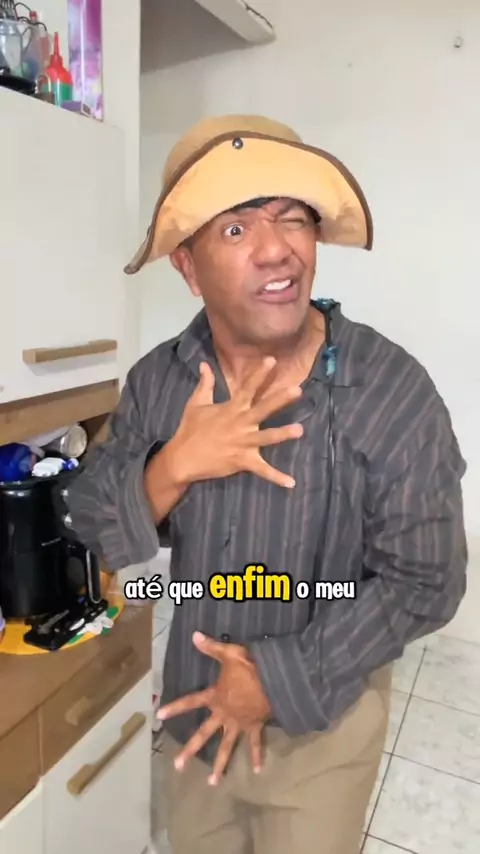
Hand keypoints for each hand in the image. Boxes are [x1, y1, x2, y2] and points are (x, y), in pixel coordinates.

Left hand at [157, 631, 270, 784]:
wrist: (276, 680)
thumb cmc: (251, 667)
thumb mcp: (230, 653)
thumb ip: (211, 647)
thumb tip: (194, 635)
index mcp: (215, 697)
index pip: (191, 702)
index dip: (175, 708)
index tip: (158, 715)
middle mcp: (224, 714)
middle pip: (204, 734)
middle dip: (190, 750)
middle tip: (177, 766)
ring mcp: (239, 723)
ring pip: (227, 747)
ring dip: (220, 765)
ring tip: (212, 782)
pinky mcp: (254, 727)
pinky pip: (255, 744)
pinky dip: (256, 756)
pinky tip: (256, 771)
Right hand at [167, 357, 302, 488]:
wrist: (182, 458)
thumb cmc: (190, 430)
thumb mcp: (196, 404)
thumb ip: (205, 383)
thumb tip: (204, 364)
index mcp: (231, 409)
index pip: (247, 387)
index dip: (259, 373)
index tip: (272, 360)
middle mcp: (240, 424)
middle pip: (263, 409)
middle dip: (279, 400)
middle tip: (297, 390)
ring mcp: (242, 443)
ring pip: (266, 437)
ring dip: (282, 434)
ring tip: (300, 430)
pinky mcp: (242, 461)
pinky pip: (262, 470)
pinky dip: (276, 477)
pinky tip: (291, 483)